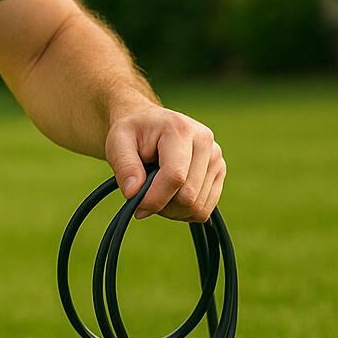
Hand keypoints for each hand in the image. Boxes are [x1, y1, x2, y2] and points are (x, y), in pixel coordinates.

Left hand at [105, 104, 225, 222]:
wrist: (150, 126)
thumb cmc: (133, 134)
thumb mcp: (118, 143)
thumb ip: (124, 167)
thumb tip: (134, 193)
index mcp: (181, 130)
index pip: (175, 176)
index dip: (154, 198)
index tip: (136, 204)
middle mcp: (205, 142)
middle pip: (188, 197)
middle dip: (161, 206)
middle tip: (144, 196)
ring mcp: (216, 158)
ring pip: (197, 207)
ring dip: (172, 211)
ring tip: (156, 194)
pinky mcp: (219, 173)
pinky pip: (204, 210)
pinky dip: (184, 212)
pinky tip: (170, 198)